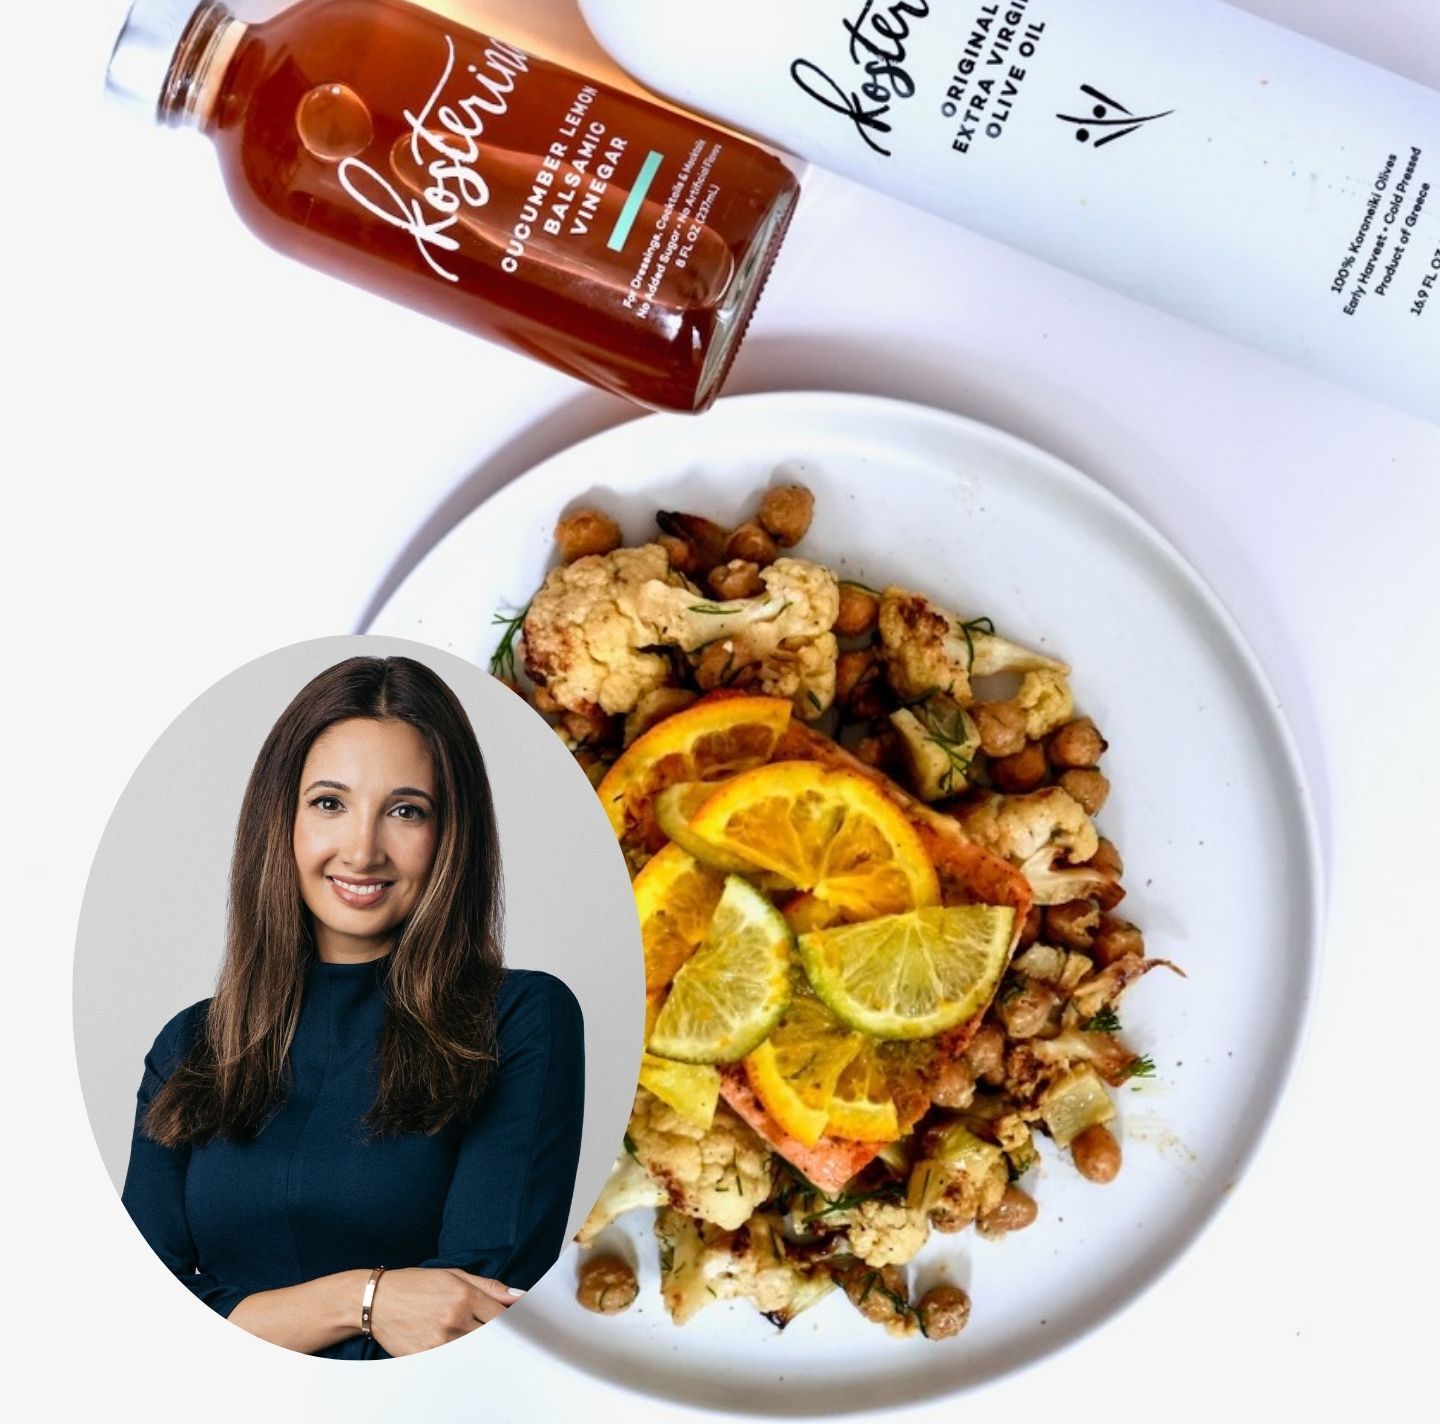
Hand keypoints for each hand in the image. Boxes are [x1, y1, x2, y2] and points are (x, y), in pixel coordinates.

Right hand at [369, 1267, 522, 1355]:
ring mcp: (440, 1341)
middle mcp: (454, 1319)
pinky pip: (454, 1361)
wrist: (376, 1301)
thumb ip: (489, 1286)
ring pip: (476, 1351)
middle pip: (493, 1336)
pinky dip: (461, 1357)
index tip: (525, 1326)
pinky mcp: (426, 1357)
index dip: (517, 1323)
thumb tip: (519, 1295)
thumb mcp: (453, 1275)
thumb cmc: (416, 1284)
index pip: (503, 1316)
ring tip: (478, 1340)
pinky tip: (460, 1350)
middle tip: (510, 1340)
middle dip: (502, 1337)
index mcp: (464, 1295)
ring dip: (482, 1347)